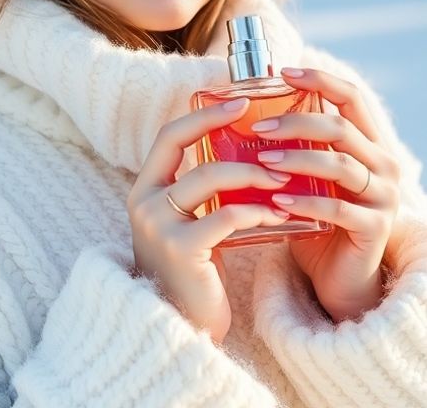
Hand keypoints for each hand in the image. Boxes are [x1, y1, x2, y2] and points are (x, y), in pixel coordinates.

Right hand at [129, 96, 292, 342]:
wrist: (180, 325)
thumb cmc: (193, 274)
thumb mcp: (188, 225)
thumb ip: (202, 196)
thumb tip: (248, 160)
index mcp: (144, 191)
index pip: (167, 137)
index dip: (202, 115)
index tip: (239, 102)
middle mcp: (144, 202)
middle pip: (182, 148)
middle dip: (225, 131)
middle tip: (270, 134)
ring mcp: (158, 225)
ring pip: (208, 178)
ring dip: (253, 175)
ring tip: (283, 180)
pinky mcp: (182, 249)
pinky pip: (226, 216)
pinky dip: (258, 212)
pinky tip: (281, 217)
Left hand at [249, 67, 399, 321]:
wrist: (337, 277)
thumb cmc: (313, 218)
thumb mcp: (303, 177)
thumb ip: (288, 148)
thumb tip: (235, 116)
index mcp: (368, 145)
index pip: (353, 99)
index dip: (322, 80)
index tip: (285, 72)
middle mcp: (383, 165)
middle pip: (341, 129)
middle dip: (296, 123)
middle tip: (258, 128)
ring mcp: (383, 198)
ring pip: (340, 166)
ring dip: (296, 159)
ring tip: (261, 160)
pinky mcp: (374, 229)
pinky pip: (338, 208)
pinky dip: (304, 202)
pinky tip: (275, 202)